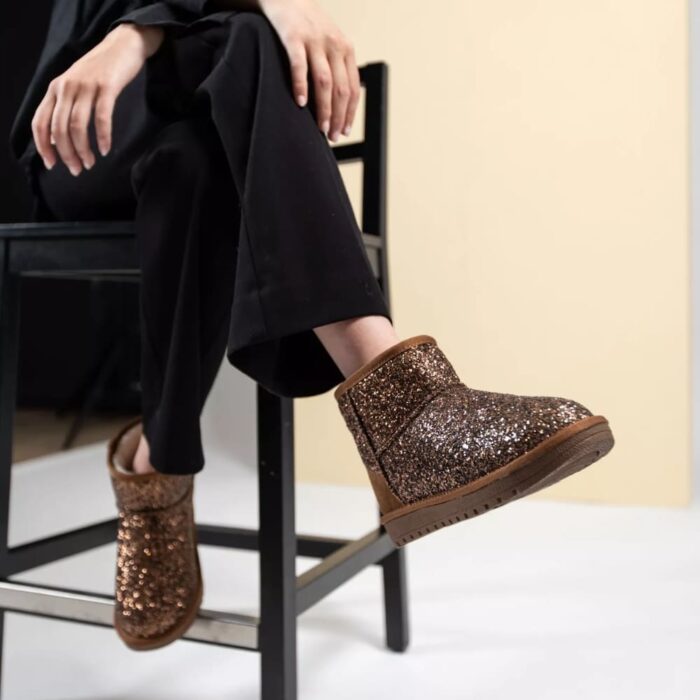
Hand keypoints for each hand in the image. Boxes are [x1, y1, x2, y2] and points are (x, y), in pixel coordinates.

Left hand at [31, 23, 163, 174]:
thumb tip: (57, 140)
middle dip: (66, 154)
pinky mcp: (106, 87)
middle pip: (59, 129)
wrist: (122, 46)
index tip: (53, 165)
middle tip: (77, 169)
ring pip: (77, 126)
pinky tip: (105, 150)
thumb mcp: (75, 87)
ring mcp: (86, 86)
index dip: (44, 146)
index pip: (40, 122)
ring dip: (83, 150)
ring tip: (90, 163)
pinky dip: (102, 137)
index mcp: (56, 89)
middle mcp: (66, 87)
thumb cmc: (100, 71)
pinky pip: (101, 117)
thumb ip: (64, 109)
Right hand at [260, 0, 359, 141]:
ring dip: (324, 109)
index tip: (345, 131)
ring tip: (321, 128)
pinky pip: (299, 66)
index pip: (353, 88)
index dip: (350, 113)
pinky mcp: (294, 37)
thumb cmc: (307, 27)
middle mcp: (334, 45)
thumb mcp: (329, 44)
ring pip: (325, 82)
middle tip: (333, 136)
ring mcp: (314, 41)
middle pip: (341, 89)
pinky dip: (301, 86)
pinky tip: (301, 103)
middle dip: (339, 117)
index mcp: (346, 50)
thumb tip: (339, 104)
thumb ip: (336, 67)